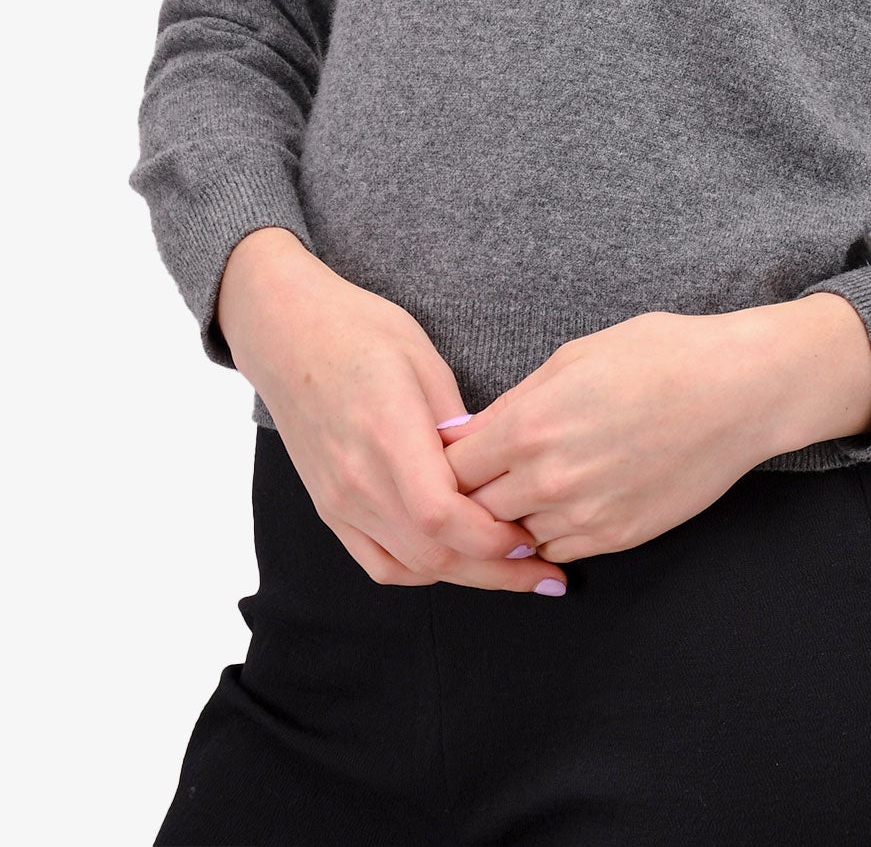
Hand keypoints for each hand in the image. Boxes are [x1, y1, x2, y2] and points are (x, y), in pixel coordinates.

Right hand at [215, 227, 566, 594]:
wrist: (288, 333)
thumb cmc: (359, 332)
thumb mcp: (425, 361)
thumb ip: (460, 425)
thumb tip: (497, 467)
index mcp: (388, 436)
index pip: (442, 515)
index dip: (491, 538)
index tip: (532, 535)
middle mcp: (359, 480)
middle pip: (432, 554)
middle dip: (496, 571)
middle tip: (544, 572)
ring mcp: (340, 501)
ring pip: (409, 567)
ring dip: (465, 576)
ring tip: (511, 573)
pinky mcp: (330, 509)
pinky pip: (378, 562)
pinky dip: (421, 572)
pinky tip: (455, 563)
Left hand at [437, 302, 870, 564]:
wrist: (737, 391)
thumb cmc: (660, 356)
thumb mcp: (574, 356)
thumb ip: (515, 402)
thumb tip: (469, 434)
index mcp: (528, 424)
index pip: (449, 469)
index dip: (445, 463)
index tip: (453, 456)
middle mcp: (547, 478)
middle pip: (474, 511)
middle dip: (473, 496)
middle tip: (483, 478)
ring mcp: (584, 514)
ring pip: (515, 537)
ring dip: (513, 518)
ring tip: (533, 485)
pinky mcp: (618, 538)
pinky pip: (558, 551)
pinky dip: (551, 534)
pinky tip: (567, 502)